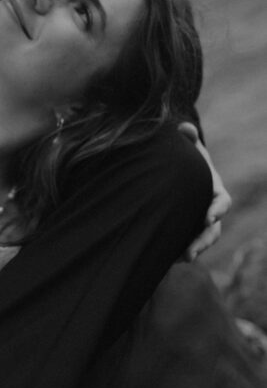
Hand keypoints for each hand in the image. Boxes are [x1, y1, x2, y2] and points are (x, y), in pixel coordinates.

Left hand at [178, 123, 231, 259]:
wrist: (179, 179)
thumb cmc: (187, 163)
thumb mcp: (189, 151)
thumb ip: (187, 139)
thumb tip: (184, 128)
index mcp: (215, 191)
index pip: (222, 203)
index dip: (217, 210)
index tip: (208, 217)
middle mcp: (210, 211)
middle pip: (212, 231)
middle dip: (203, 241)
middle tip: (191, 251)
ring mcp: (199, 225)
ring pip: (201, 242)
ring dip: (192, 250)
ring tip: (181, 259)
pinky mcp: (186, 233)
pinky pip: (184, 246)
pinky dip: (176, 253)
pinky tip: (166, 259)